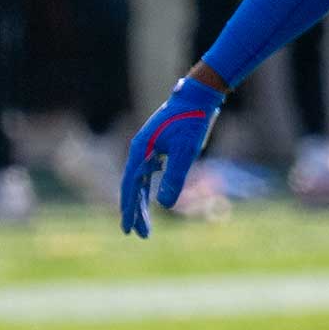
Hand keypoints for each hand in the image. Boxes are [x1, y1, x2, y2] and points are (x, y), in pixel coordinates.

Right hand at [120, 75, 223, 236]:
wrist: (199, 95)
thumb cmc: (192, 121)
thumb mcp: (186, 152)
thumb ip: (175, 178)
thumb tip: (165, 206)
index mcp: (141, 150)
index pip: (131, 186)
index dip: (129, 209)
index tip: (128, 229)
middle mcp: (140, 149)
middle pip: (133, 187)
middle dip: (135, 212)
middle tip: (139, 234)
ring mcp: (148, 146)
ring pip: (140, 180)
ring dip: (142, 202)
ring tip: (146, 223)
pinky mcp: (158, 144)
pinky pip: (147, 171)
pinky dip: (148, 187)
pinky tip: (152, 197)